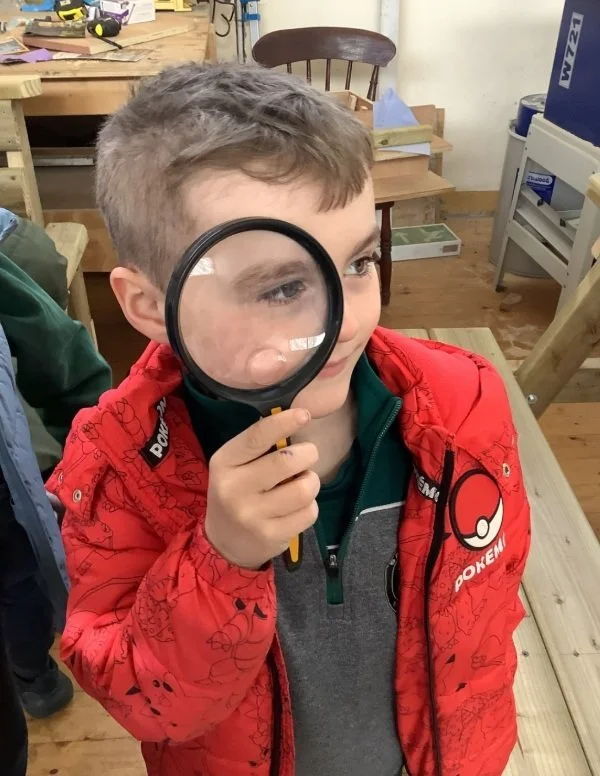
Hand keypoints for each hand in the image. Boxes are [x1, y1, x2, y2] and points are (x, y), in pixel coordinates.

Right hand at [205, 409, 319, 568]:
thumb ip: (259, 446)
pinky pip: (309, 513)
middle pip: (287, 462)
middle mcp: (234, 489)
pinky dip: (310, 506)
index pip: (256, 437)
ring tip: (303, 482)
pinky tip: (298, 507)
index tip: (304, 414)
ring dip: (312, 481)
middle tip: (308, 455)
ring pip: (304, 489)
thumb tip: (298, 419)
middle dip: (308, 454)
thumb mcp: (234, 466)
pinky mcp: (271, 536)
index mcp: (224, 463)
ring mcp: (252, 515)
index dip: (283, 422)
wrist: (223, 542)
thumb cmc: (236, 492)